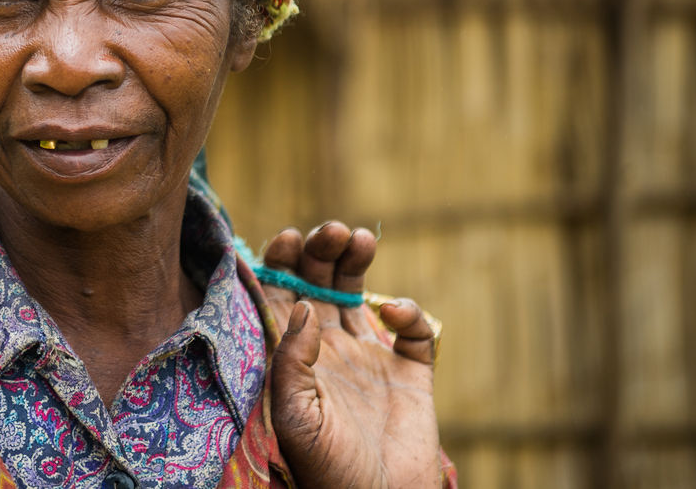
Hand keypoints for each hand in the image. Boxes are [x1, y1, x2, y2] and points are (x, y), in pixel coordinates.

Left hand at [262, 222, 440, 488]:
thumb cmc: (325, 469)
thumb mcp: (295, 415)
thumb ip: (292, 359)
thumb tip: (302, 304)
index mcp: (292, 355)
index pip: (282, 294)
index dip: (283, 261)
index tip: (287, 237)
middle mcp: (327, 349)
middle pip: (320, 283)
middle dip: (322, 251)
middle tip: (330, 231)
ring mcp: (369, 358)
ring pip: (361, 294)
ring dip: (357, 262)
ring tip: (358, 240)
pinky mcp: (410, 374)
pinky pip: (413, 333)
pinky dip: (409, 314)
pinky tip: (394, 313)